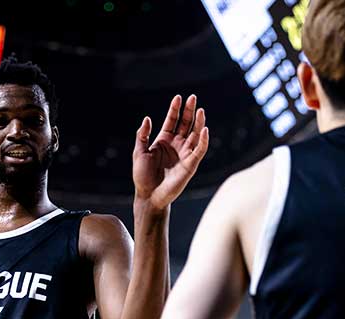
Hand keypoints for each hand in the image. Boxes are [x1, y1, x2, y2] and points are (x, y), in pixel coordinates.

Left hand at [132, 94, 209, 210]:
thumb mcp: (139, 152)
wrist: (149, 195)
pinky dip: (204, 140)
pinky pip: (200, 150)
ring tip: (200, 110)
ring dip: (199, 122)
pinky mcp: (191, 164)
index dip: (175, 109)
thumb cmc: (142, 176)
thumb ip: (142, 135)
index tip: (178, 97)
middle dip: (189, 111)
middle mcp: (176, 145)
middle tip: (193, 97)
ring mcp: (185, 154)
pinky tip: (205, 129)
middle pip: (186, 124)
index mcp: (164, 141)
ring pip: (195, 134)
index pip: (172, 121)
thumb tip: (147, 118)